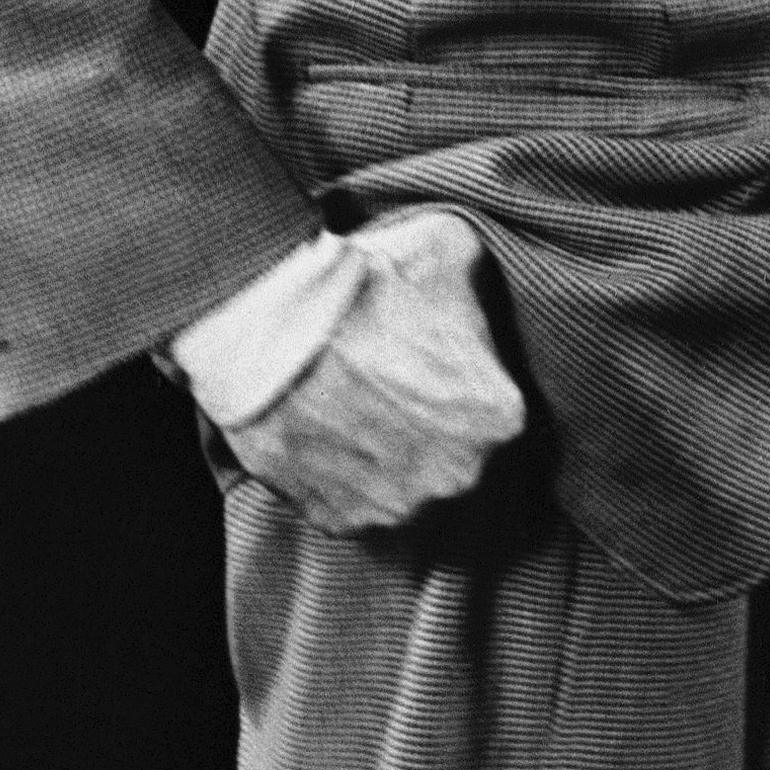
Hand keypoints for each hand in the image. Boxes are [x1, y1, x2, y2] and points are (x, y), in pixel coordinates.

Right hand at [220, 208, 528, 533]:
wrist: (271, 324)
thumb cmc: (367, 283)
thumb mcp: (450, 249)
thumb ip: (478, 285)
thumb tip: (475, 291)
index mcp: (499, 416)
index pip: (498, 406)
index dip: (466, 378)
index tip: (438, 358)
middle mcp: (458, 475)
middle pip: (456, 451)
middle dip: (434, 422)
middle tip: (396, 381)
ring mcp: (396, 506)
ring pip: (405, 482)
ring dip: (389, 454)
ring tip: (356, 404)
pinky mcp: (337, 520)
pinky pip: (352, 501)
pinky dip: (342, 474)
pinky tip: (327, 430)